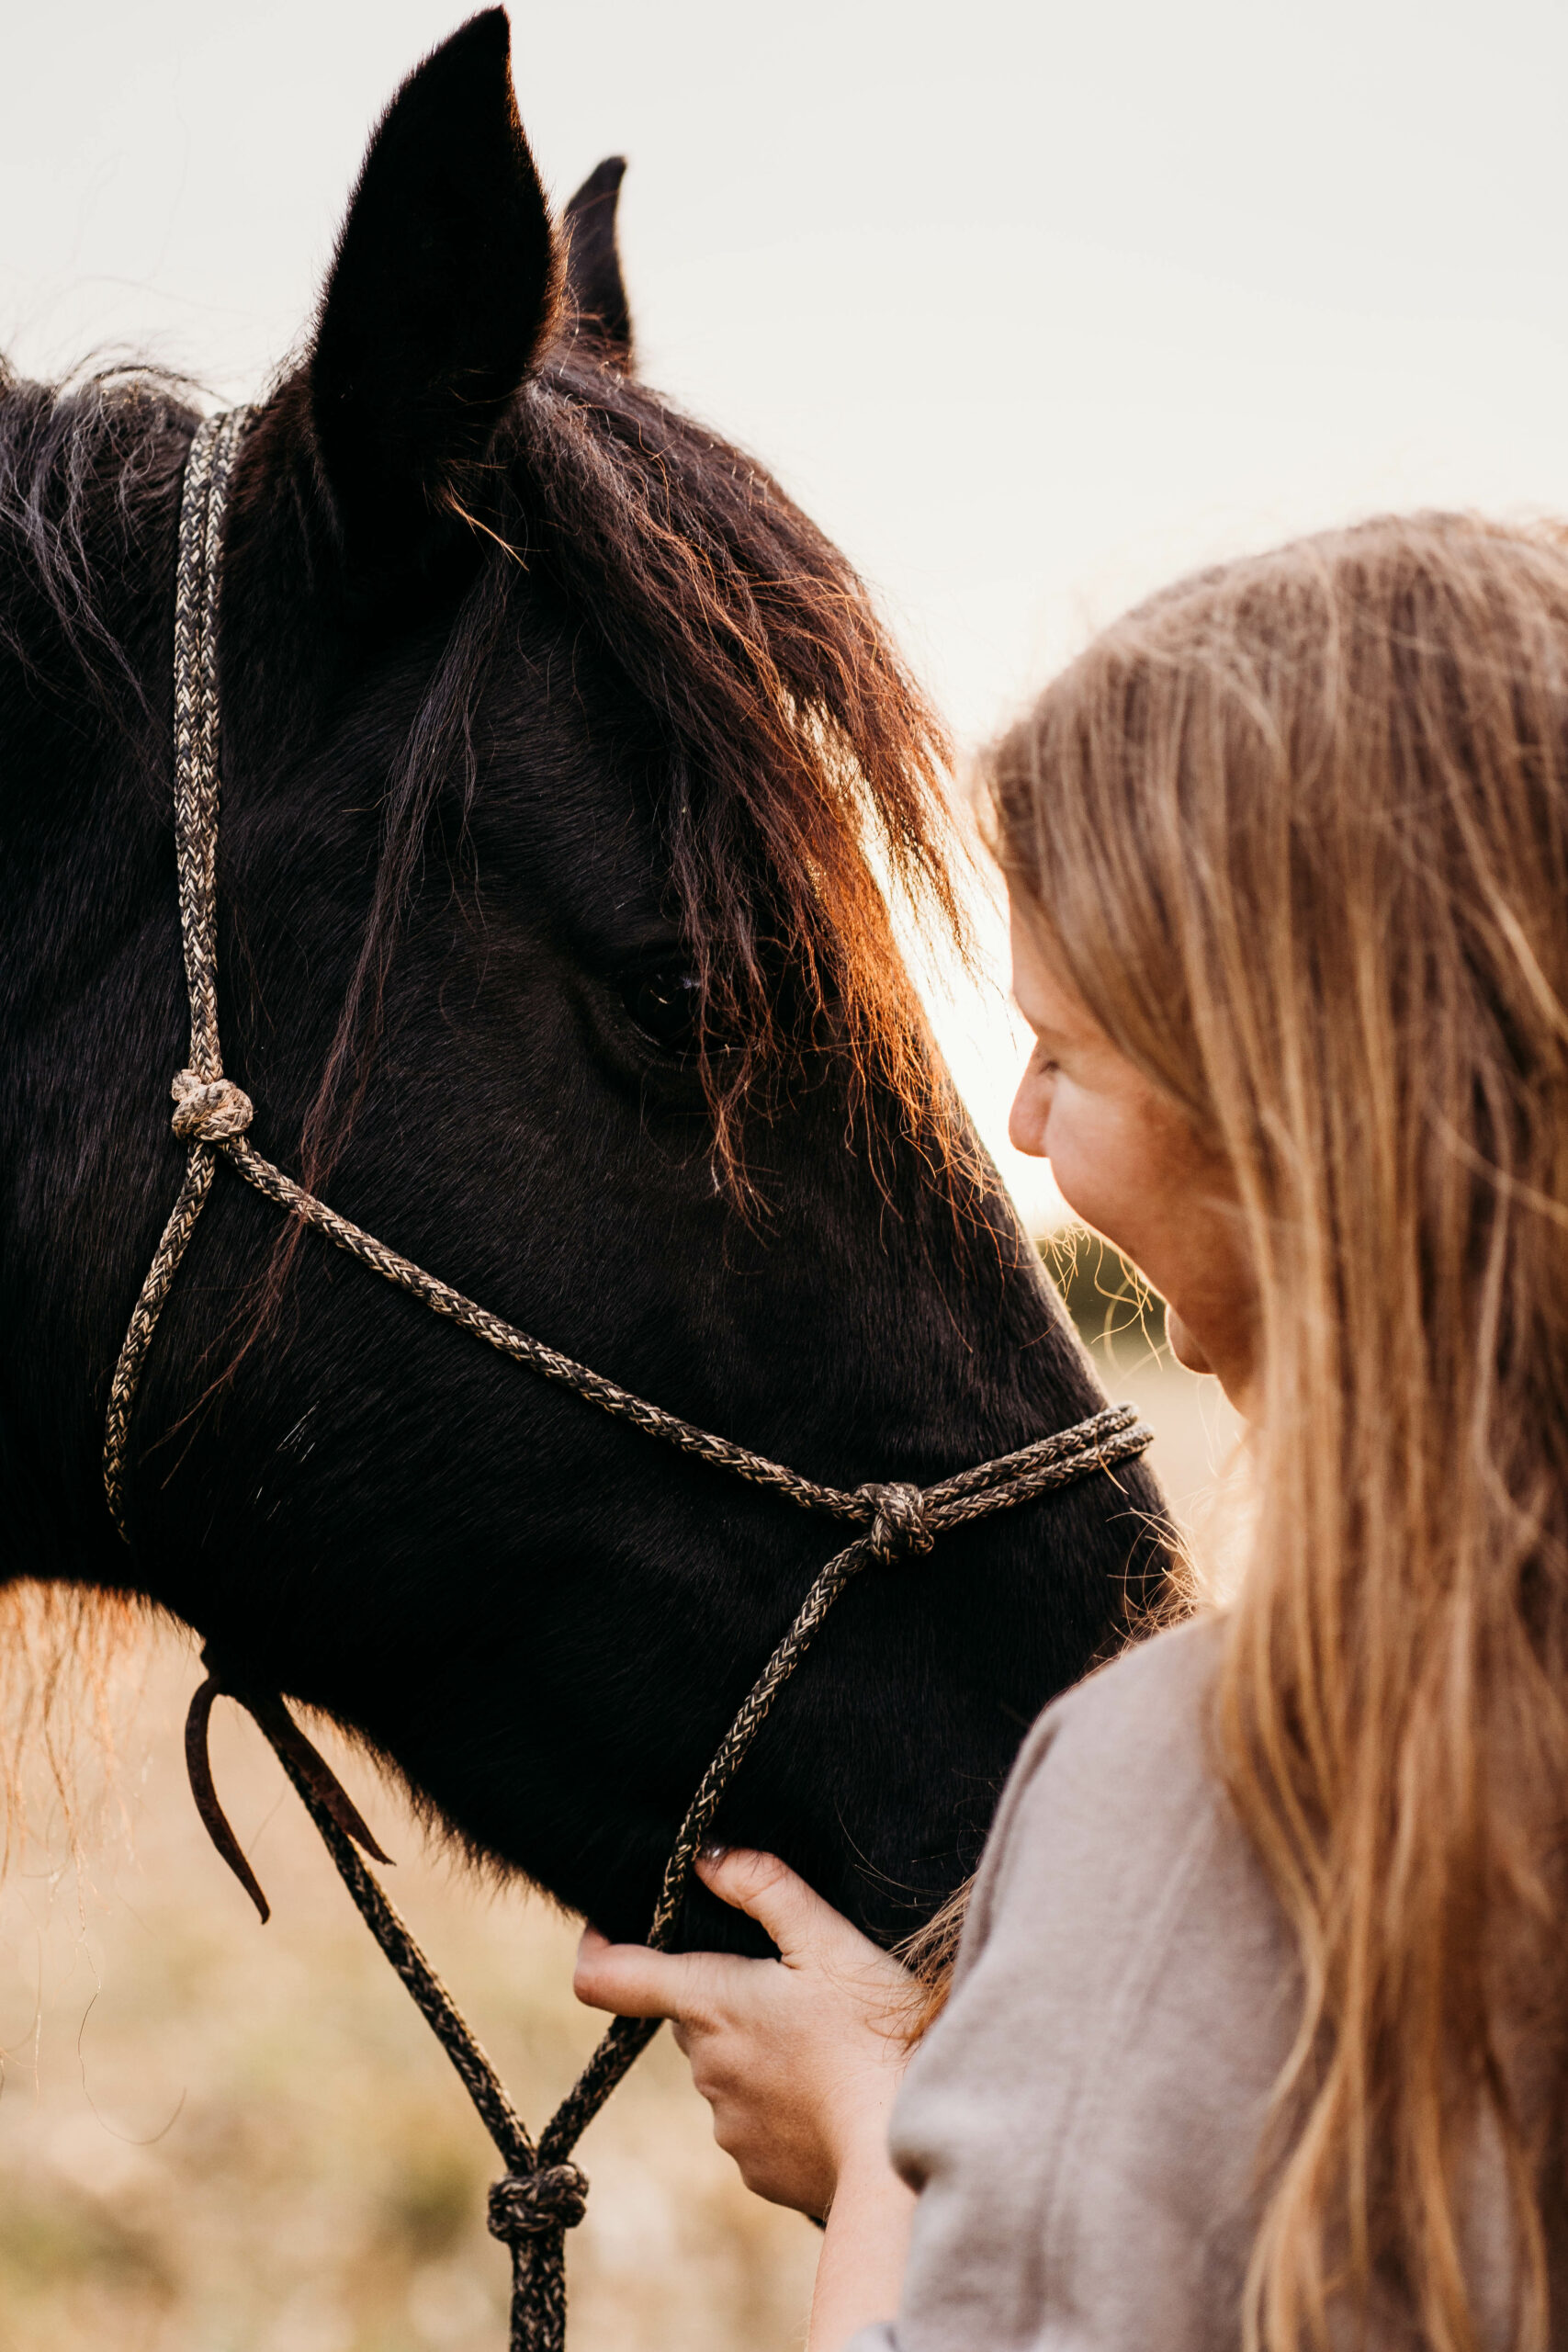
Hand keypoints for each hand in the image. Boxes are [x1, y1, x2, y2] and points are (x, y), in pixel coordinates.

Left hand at [573, 1847, 914, 2217]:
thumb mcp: (829, 1940)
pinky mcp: (758, 2169)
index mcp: (708, 2004)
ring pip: (725, 2067)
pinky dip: (782, 2102)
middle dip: (725, 1997)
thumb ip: (764, 1886)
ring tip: (825, 2046)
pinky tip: (831, 2093)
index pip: (604, 1978)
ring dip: (758, 2050)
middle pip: (690, 2015)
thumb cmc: (872, 2035)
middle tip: (792, 1987)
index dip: (598, 1947)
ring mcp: (728, 2125)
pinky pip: (754, 2120)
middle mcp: (703, 2068)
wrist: (904, 2156)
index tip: (610, 1929)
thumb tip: (705, 1856)